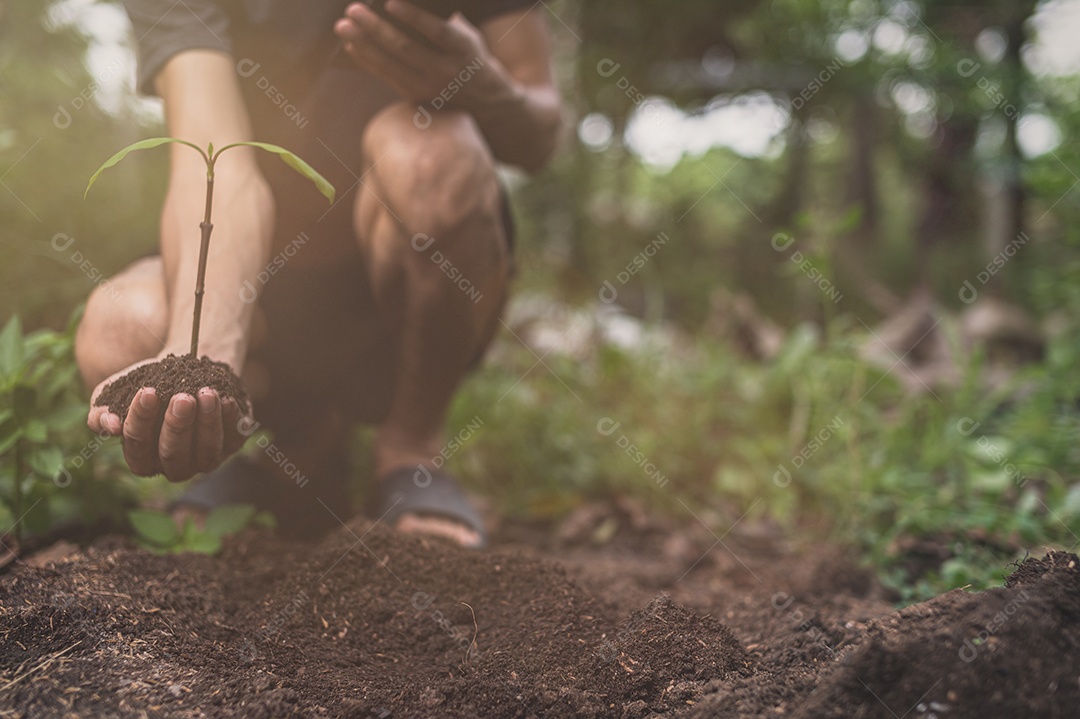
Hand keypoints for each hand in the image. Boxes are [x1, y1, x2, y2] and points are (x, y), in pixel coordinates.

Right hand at [88, 359, 248, 481]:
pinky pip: (234, 438)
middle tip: (182, 398)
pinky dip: (231, 419)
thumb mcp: (119, 392)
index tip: (146, 391)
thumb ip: (102, 410)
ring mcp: (207, 458)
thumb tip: (109, 425)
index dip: (140, 422)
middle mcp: (176, 466)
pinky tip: (226, 398)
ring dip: (208, 422)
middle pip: (173, 454)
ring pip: (207, 451)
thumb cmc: (150, 384)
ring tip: (206, 394)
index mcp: (144, 459)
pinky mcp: (233, 444)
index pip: (138, 448)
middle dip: (178, 426)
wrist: (189, 368)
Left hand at [334, 1, 504, 106]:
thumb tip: (414, 3)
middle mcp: (446, 71)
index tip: (389, 2)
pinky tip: (352, 46)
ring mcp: (430, 87)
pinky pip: (388, 77)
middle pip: (405, 48)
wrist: (487, 102)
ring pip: (391, 65)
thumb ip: (447, 22)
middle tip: (353, 10)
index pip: (436, 31)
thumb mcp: (470, 37)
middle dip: (375, 28)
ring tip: (343, 27)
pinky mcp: (417, 97)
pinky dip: (368, 61)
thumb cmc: (473, 58)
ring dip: (364, 45)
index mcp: (462, 49)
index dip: (412, 17)